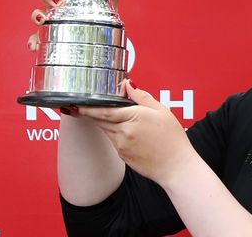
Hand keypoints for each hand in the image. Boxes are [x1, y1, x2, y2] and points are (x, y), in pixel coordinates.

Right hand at [26, 0, 120, 51]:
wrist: (93, 39)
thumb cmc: (94, 18)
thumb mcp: (104, 9)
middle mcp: (55, 6)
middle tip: (58, 2)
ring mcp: (49, 21)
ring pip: (38, 15)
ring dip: (37, 15)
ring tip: (42, 20)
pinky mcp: (46, 36)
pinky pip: (36, 38)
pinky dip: (33, 41)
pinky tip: (34, 46)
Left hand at [76, 82, 195, 185]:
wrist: (176, 166)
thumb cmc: (172, 138)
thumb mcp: (162, 111)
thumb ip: (142, 97)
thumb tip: (127, 85)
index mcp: (134, 117)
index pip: (104, 110)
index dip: (88, 107)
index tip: (76, 103)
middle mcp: (124, 132)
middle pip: (100, 120)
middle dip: (89, 113)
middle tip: (77, 106)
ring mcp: (122, 145)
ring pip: (106, 130)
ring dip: (101, 122)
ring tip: (96, 114)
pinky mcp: (122, 155)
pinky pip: (112, 140)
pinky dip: (112, 132)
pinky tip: (119, 129)